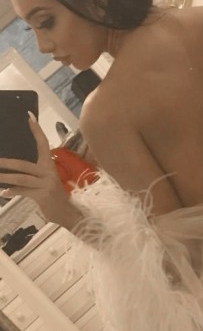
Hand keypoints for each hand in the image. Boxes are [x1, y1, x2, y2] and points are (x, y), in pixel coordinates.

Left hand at [0, 114, 82, 228]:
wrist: (68, 213)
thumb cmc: (54, 197)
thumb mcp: (44, 183)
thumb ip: (30, 177)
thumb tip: (8, 177)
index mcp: (49, 166)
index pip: (43, 144)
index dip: (36, 131)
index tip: (29, 116)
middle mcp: (48, 172)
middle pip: (24, 164)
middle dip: (7, 162)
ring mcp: (46, 184)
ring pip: (22, 178)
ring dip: (6, 178)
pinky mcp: (43, 195)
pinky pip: (24, 191)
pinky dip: (13, 192)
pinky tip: (4, 193)